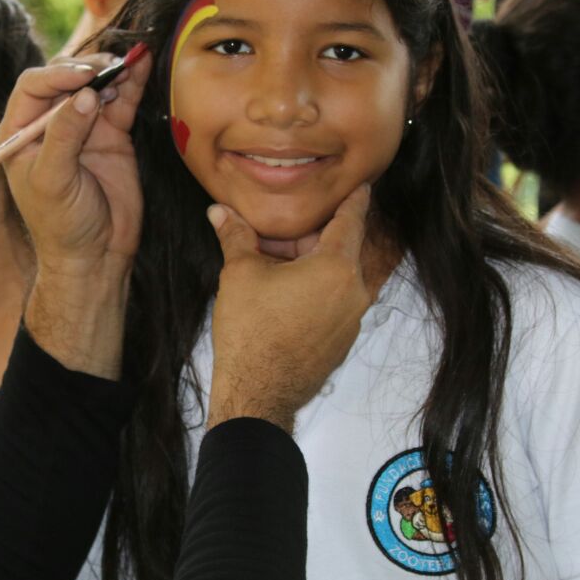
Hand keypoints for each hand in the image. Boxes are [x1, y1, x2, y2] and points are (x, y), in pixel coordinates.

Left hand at [0, 51, 150, 275]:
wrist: (96, 255)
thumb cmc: (61, 225)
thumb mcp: (53, 181)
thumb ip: (65, 136)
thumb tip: (85, 95)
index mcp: (20, 132)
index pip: (33, 86)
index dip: (58, 74)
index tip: (85, 75)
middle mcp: (49, 123)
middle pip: (65, 78)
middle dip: (87, 68)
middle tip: (109, 68)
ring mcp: (83, 126)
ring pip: (95, 84)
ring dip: (111, 70)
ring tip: (128, 64)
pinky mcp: (111, 133)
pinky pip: (121, 100)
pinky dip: (132, 82)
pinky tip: (141, 64)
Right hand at [206, 186, 373, 431]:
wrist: (258, 393)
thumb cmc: (251, 331)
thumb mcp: (240, 273)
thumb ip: (236, 236)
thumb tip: (218, 211)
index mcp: (337, 267)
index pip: (351, 220)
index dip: (353, 199)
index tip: (362, 186)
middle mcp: (355, 292)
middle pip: (337, 249)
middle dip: (307, 239)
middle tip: (275, 233)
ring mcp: (351, 320)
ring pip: (334, 278)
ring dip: (308, 266)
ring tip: (271, 265)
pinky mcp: (342, 341)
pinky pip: (332, 303)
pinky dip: (313, 291)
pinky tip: (281, 295)